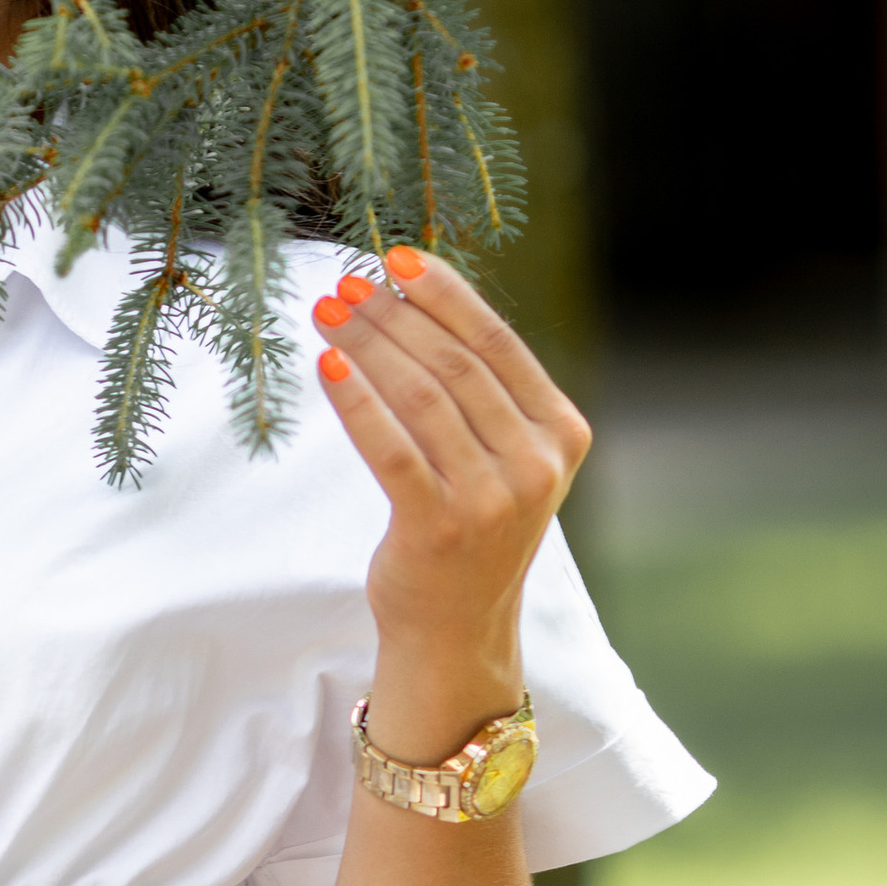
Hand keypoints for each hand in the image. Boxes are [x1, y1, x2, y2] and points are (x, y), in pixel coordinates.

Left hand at [313, 246, 589, 749]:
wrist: (458, 627)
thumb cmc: (472, 525)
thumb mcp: (502, 455)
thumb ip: (482, 389)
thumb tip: (413, 295)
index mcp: (561, 433)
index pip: (498, 343)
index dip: (444, 293)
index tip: (395, 257)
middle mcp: (536, 464)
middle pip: (454, 365)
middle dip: (393, 315)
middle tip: (344, 284)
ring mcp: (492, 500)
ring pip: (419, 398)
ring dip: (366, 346)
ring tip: (325, 313)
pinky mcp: (440, 528)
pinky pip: (389, 448)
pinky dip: (355, 402)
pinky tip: (326, 367)